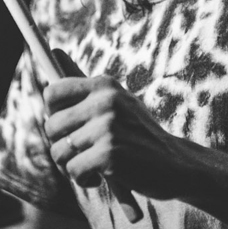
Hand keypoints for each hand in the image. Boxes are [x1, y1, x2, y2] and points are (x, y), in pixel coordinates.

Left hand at [43, 50, 186, 199]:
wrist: (175, 163)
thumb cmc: (138, 133)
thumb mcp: (115, 102)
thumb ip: (84, 84)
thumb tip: (54, 49)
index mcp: (105, 85)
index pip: (53, 93)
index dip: (53, 114)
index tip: (66, 126)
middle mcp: (106, 101)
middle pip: (52, 126)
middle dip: (61, 146)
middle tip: (81, 153)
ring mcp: (108, 127)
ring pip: (59, 152)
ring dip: (72, 166)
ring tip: (93, 165)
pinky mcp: (110, 154)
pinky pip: (74, 170)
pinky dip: (83, 179)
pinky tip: (101, 176)